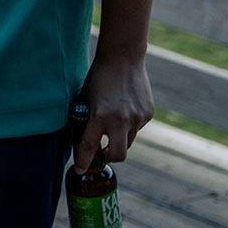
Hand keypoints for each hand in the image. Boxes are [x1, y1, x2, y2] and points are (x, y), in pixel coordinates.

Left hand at [75, 51, 152, 168]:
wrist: (123, 58)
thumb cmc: (98, 78)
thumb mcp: (86, 99)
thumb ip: (87, 122)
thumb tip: (85, 144)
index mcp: (99, 116)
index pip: (89, 147)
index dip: (83, 161)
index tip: (79, 169)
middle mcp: (120, 120)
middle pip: (117, 156)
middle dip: (108, 158)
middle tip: (102, 153)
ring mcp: (137, 118)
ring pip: (128, 142)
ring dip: (119, 139)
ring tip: (112, 120)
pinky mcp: (148, 114)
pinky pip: (137, 128)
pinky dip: (129, 125)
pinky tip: (124, 108)